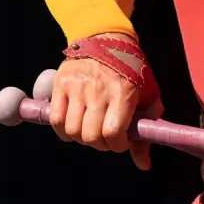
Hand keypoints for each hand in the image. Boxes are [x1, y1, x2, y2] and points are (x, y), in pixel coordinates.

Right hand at [48, 33, 162, 170]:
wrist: (106, 38)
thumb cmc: (131, 70)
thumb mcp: (148, 95)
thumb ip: (146, 129)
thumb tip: (144, 165)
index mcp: (123, 92)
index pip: (113, 133)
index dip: (117, 146)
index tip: (121, 141)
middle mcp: (99, 89)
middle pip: (91, 136)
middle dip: (101, 144)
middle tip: (106, 137)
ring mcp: (77, 86)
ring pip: (72, 131)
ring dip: (82, 138)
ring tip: (91, 129)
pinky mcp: (61, 83)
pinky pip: (56, 120)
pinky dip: (64, 130)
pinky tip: (74, 125)